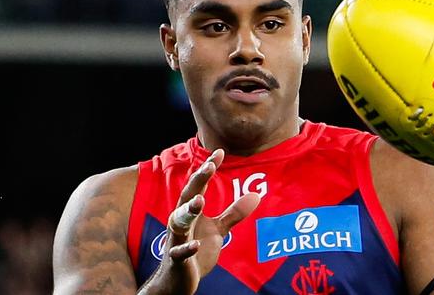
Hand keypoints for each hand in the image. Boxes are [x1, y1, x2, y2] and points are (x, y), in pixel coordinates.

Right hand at [141, 149, 260, 294]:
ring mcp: (177, 240)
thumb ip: (233, 213)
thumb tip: (256, 195)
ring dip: (188, 211)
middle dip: (197, 182)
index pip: (199, 186)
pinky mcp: (176, 260)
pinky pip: (179, 253)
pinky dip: (186, 248)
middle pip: (187, 197)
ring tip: (199, 200)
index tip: (220, 152)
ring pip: (178, 222)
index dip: (208, 169)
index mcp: (191, 211)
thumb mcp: (218, 230)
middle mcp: (181, 222)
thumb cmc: (195, 251)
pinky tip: (195, 244)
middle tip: (209, 167)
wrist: (177, 280)